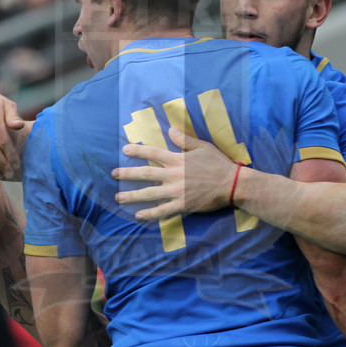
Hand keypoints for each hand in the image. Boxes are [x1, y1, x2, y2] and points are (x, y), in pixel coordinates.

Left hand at [112, 127, 236, 219]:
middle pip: (145, 173)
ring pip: (149, 194)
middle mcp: (173, 175)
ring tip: (119, 198)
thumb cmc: (218, 164)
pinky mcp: (182, 205)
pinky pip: (162, 211)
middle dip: (127, 174)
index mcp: (178, 160)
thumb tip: (170, 130)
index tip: (125, 150)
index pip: (153, 153)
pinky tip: (138, 216)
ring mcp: (177, 191)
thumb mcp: (203, 147)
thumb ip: (184, 140)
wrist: (232, 184)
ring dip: (132, 196)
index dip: (138, 151)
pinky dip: (150, 214)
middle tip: (113, 175)